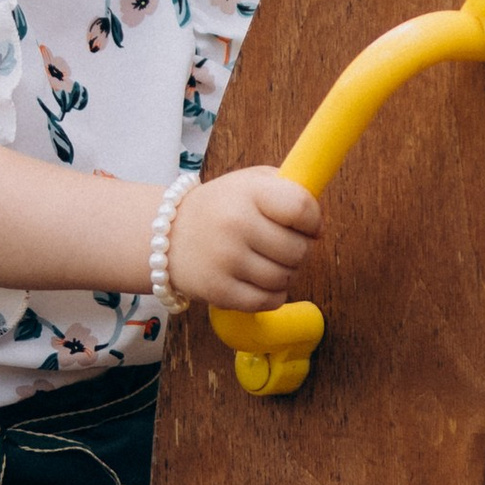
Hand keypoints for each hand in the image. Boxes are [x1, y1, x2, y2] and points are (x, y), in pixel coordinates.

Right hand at [166, 168, 320, 312]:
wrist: (165, 236)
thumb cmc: (221, 208)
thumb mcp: (249, 182)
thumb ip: (288, 190)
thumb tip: (319, 225)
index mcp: (248, 192)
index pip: (301, 208)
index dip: (313, 221)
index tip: (308, 225)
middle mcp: (237, 224)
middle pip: (298, 249)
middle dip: (300, 250)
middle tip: (285, 246)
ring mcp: (227, 260)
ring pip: (286, 278)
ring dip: (286, 273)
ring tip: (270, 262)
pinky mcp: (220, 291)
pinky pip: (269, 301)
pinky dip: (273, 294)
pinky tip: (262, 281)